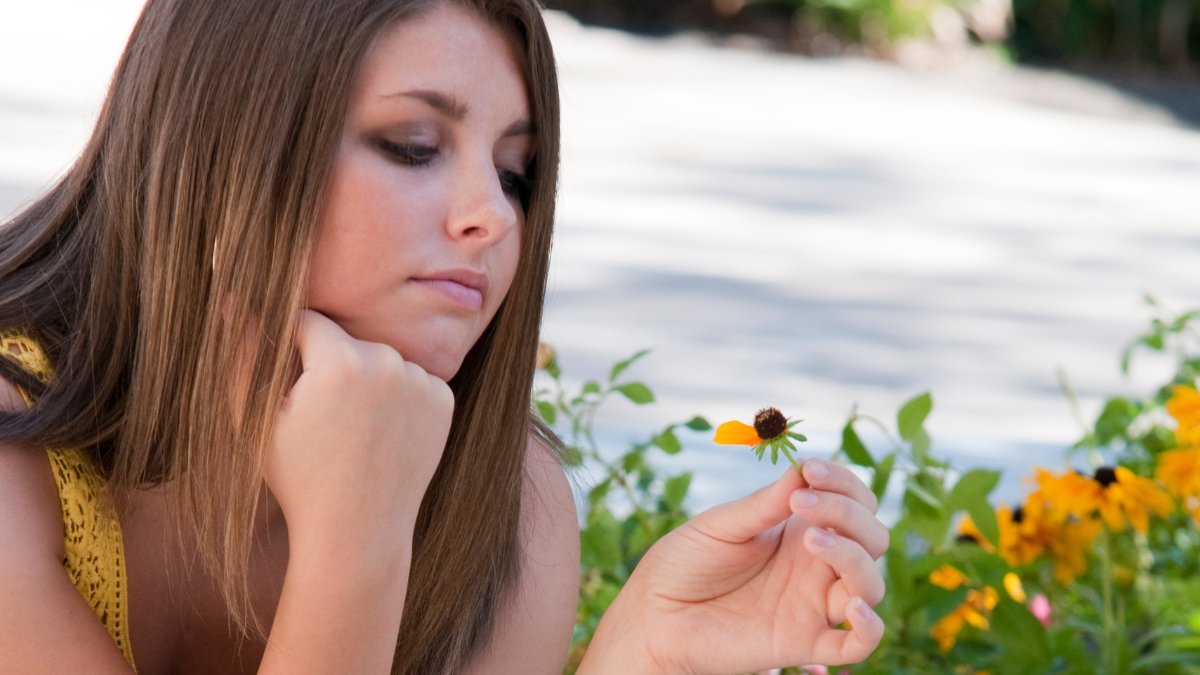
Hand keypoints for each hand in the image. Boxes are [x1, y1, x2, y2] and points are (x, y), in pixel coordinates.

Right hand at [263, 310, 453, 565]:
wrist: (358, 528)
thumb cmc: (298, 476)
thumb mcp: (259, 417)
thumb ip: (247, 353)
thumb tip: (236, 301)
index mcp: (341, 361)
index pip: (306, 323)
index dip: (288, 345)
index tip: (284, 374)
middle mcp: (389, 362)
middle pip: (347, 343)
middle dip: (329, 367)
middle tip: (319, 417)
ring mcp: (422, 381)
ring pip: (381, 362)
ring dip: (365, 380)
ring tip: (350, 429)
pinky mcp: (443, 401)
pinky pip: (411, 382)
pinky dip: (396, 399)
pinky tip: (380, 434)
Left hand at [583, 459, 887, 674]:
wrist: (653, 614)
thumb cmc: (683, 564)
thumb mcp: (722, 525)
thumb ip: (764, 505)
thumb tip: (802, 471)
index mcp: (799, 530)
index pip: (852, 502)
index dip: (842, 482)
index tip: (809, 469)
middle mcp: (815, 565)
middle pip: (871, 537)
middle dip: (848, 512)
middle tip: (801, 504)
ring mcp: (813, 604)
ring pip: (870, 584)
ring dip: (855, 557)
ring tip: (812, 539)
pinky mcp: (804, 642)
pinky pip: (858, 644)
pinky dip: (869, 627)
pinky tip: (852, 606)